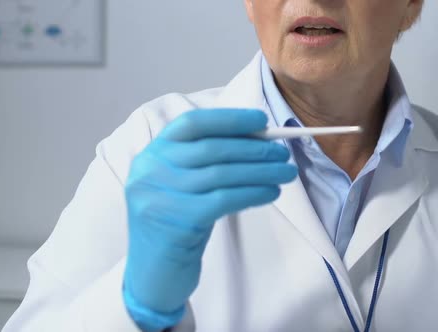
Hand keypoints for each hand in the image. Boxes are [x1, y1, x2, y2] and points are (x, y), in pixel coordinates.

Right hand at [122, 109, 296, 330]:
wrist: (152, 277)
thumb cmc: (177, 225)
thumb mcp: (182, 187)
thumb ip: (206, 161)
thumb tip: (257, 139)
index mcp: (152, 154)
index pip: (192, 124)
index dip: (229, 119)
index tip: (261, 121)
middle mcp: (151, 171)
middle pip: (213, 148)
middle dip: (254, 148)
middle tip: (283, 153)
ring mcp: (161, 195)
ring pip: (223, 173)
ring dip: (262, 171)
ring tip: (286, 173)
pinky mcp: (178, 220)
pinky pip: (226, 198)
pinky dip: (254, 192)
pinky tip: (272, 192)